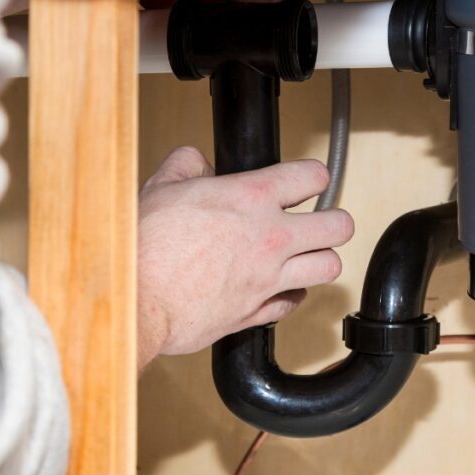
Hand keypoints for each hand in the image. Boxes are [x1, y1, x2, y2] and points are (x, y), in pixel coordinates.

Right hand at [137, 148, 353, 368]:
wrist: (136, 298)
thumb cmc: (145, 246)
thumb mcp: (162, 187)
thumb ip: (187, 166)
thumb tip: (197, 162)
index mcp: (251, 198)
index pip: (312, 176)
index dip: (313, 176)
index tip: (308, 181)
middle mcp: (270, 237)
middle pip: (339, 226)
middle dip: (333, 221)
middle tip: (319, 221)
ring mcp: (269, 278)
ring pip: (329, 267)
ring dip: (320, 259)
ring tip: (306, 255)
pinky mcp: (257, 312)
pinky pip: (294, 303)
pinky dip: (291, 295)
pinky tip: (279, 287)